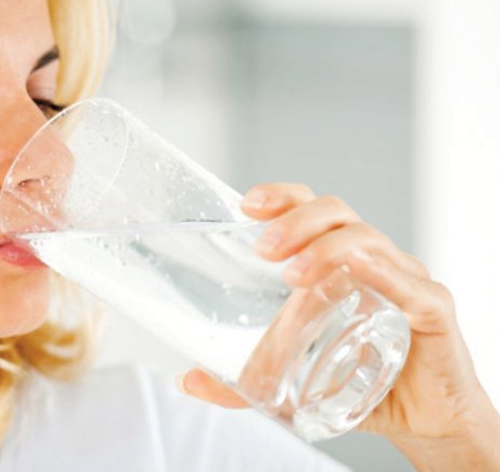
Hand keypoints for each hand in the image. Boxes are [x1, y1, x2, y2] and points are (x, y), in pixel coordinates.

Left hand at [176, 183, 499, 467]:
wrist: (422, 421)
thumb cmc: (361, 381)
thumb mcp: (291, 378)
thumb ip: (242, 381)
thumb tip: (188, 381)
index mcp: (338, 262)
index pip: (310, 210)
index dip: (281, 198)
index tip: (246, 206)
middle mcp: (372, 259)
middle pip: (335, 214)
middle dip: (295, 222)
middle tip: (263, 250)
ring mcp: (404, 279)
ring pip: (366, 240)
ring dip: (326, 248)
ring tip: (292, 274)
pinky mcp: (432, 310)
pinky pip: (409, 283)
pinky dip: (383, 271)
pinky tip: (360, 267)